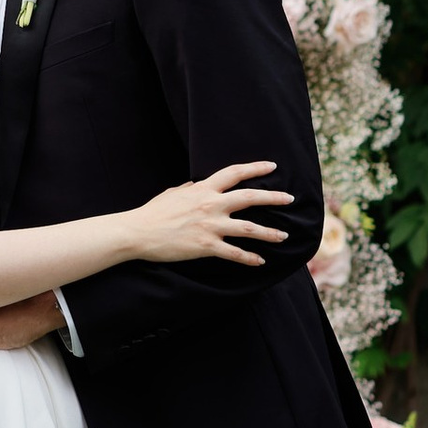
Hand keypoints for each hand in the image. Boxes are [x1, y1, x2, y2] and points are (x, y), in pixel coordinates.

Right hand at [133, 158, 290, 263]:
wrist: (138, 232)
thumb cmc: (153, 212)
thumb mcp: (173, 193)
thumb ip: (189, 188)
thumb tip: (197, 183)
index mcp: (203, 189)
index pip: (234, 173)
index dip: (255, 168)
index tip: (272, 166)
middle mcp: (211, 205)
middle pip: (250, 197)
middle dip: (273, 197)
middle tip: (290, 198)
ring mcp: (210, 226)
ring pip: (249, 228)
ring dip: (269, 232)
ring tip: (284, 236)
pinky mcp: (206, 247)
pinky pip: (234, 253)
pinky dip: (249, 258)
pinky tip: (260, 261)